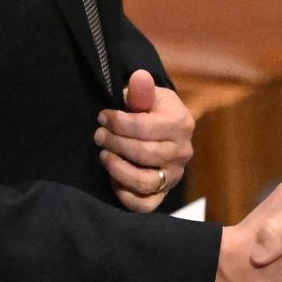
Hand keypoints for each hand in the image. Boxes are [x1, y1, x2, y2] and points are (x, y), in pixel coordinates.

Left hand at [94, 70, 193, 211]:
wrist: (166, 129)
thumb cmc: (153, 110)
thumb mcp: (150, 95)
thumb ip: (142, 90)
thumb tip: (138, 76)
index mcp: (181, 124)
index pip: (144, 128)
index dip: (118, 123)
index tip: (102, 117)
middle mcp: (183, 152)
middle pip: (143, 153)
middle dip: (114, 143)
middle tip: (98, 135)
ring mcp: (175, 175)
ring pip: (144, 181)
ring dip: (117, 169)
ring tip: (103, 156)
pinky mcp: (165, 193)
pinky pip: (144, 205)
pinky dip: (125, 195)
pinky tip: (112, 178)